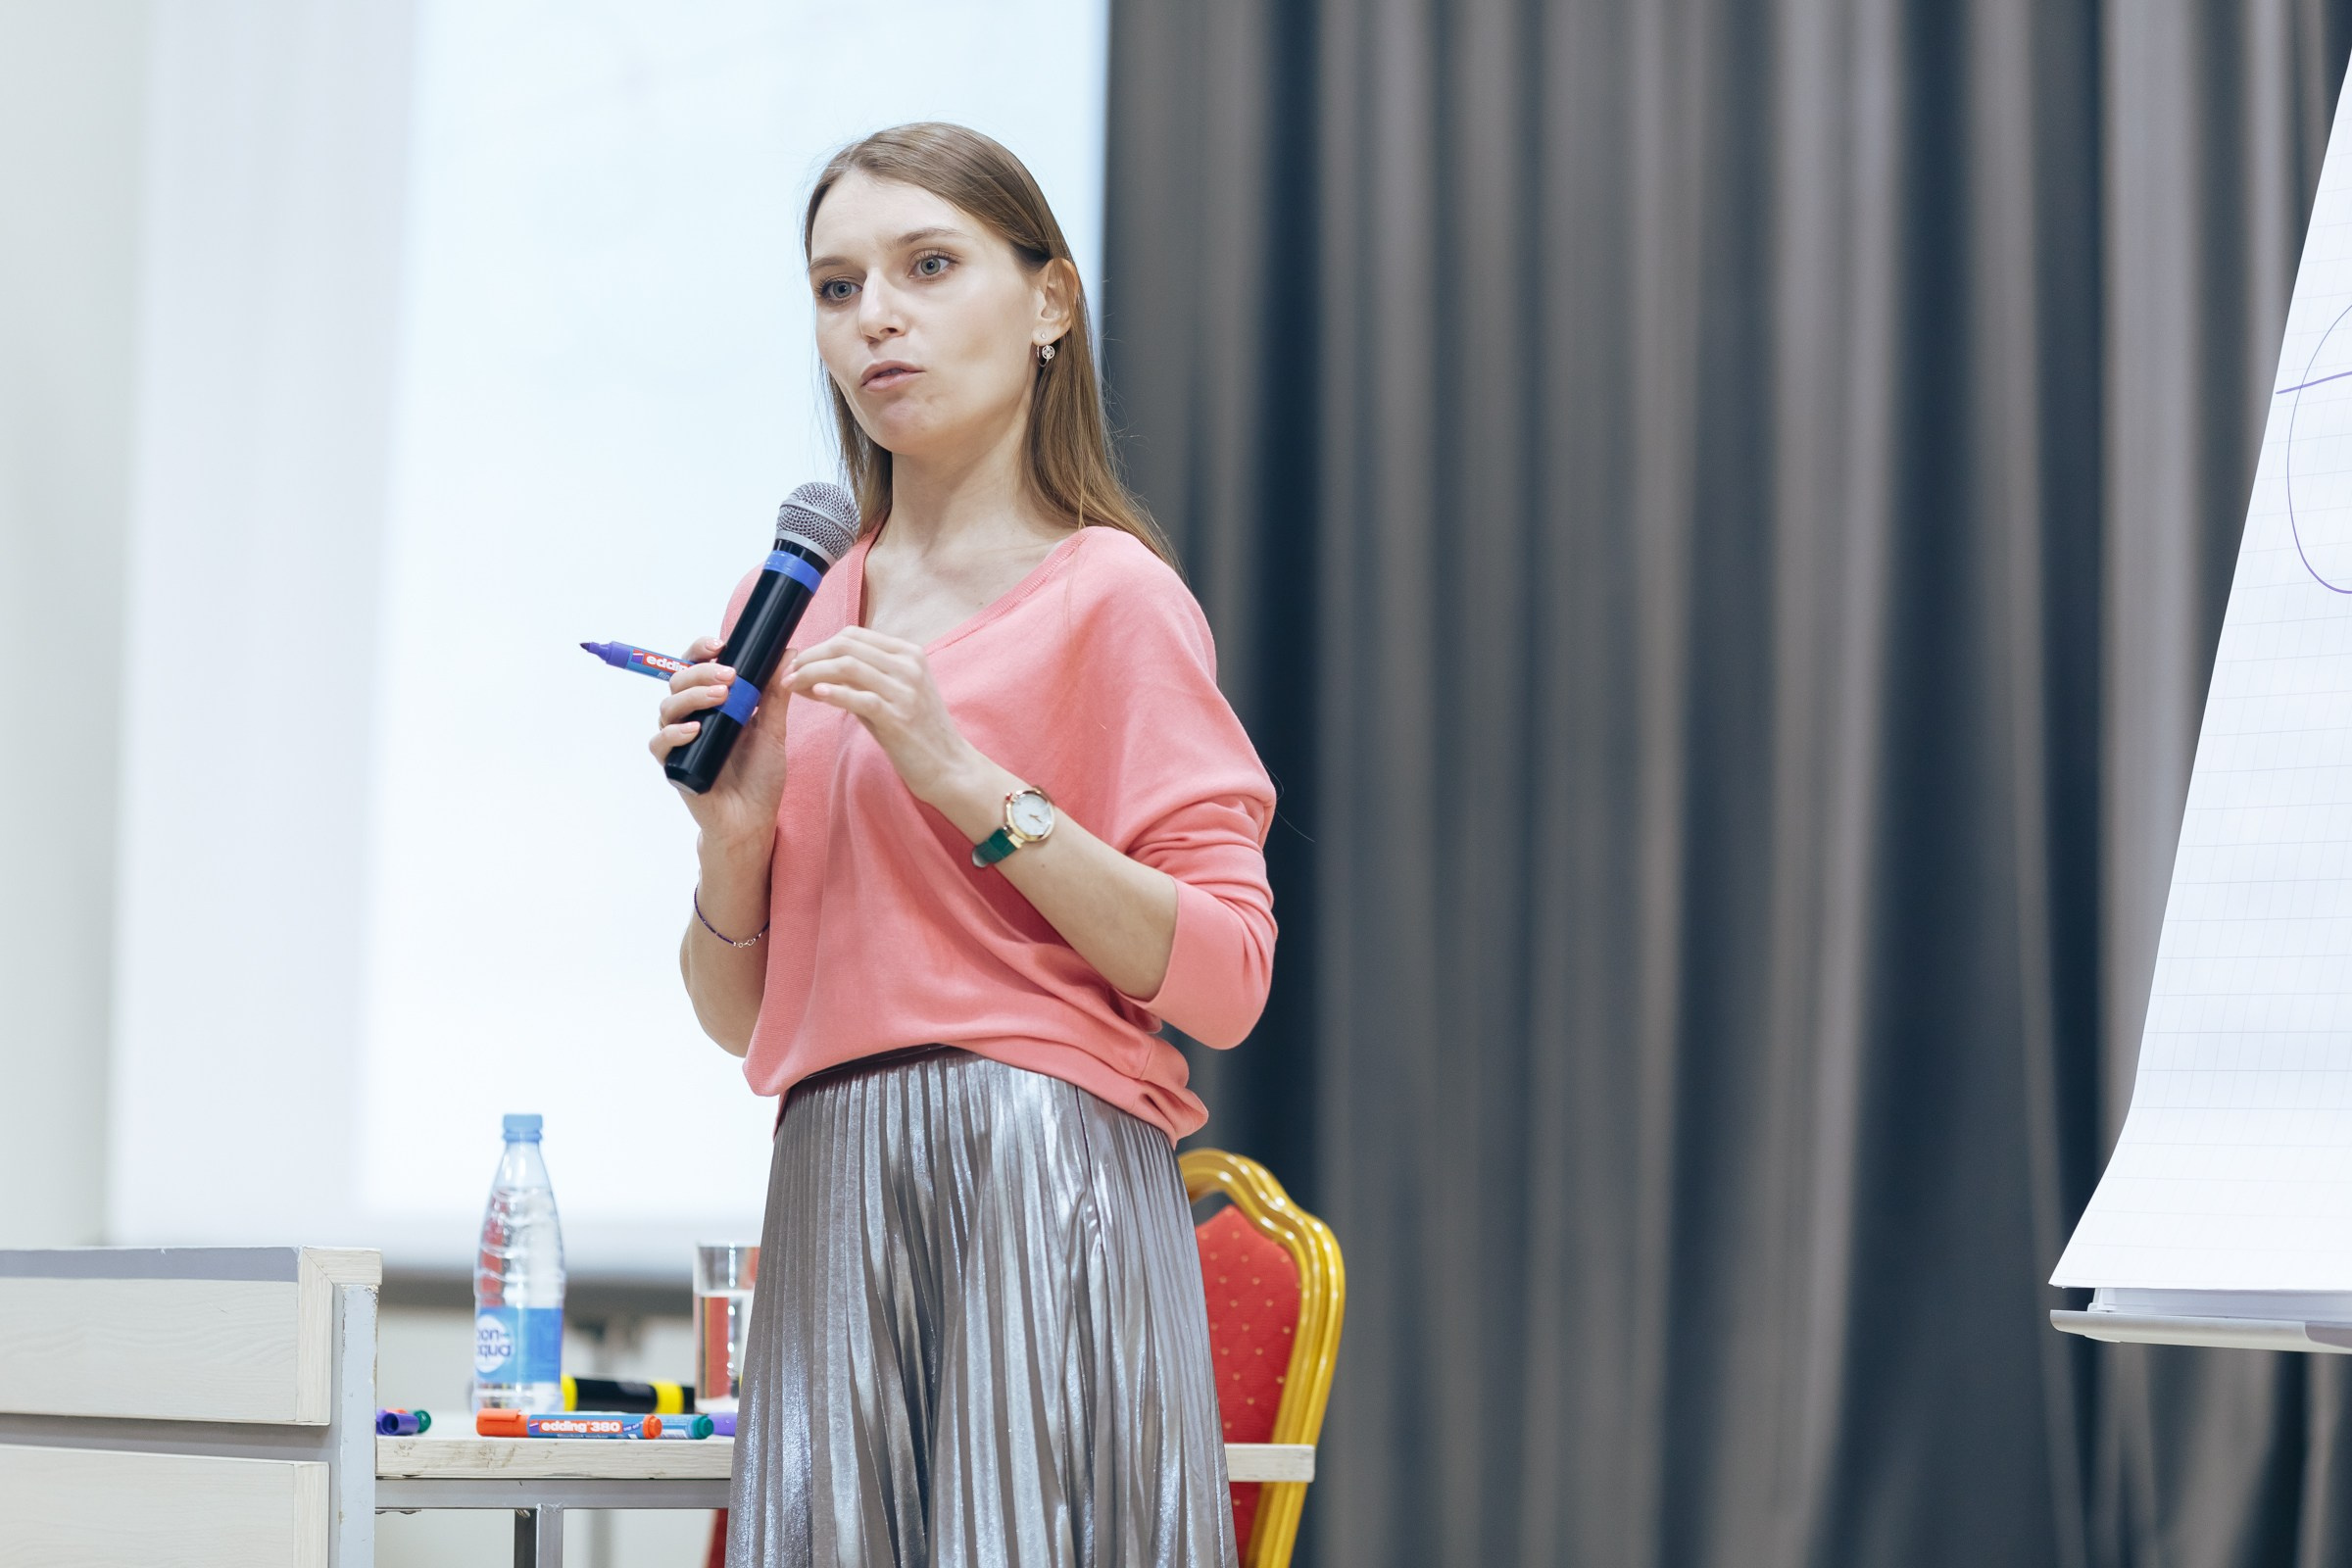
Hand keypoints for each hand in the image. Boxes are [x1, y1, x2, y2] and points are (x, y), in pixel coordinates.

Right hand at [649, 634, 793, 849]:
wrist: (752, 819)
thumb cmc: (760, 775)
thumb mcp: (772, 730)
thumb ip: (776, 693)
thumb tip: (788, 652)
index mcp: (711, 704)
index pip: (695, 666)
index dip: (700, 651)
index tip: (720, 644)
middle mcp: (690, 717)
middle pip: (678, 681)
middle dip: (701, 672)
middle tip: (730, 676)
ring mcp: (679, 741)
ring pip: (667, 707)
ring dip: (693, 696)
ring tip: (721, 697)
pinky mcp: (673, 766)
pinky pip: (660, 744)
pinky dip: (674, 733)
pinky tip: (695, 729)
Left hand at [780, 627, 980, 809]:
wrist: (949, 766)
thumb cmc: (917, 732)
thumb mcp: (893, 695)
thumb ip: (860, 680)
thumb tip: (814, 672)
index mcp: (908, 653)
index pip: (853, 635)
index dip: (820, 645)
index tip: (799, 662)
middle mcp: (908, 665)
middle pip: (846, 646)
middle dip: (810, 657)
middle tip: (787, 673)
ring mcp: (905, 690)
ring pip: (847, 666)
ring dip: (811, 674)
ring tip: (791, 685)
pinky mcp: (898, 717)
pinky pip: (858, 697)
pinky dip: (832, 693)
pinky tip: (814, 695)